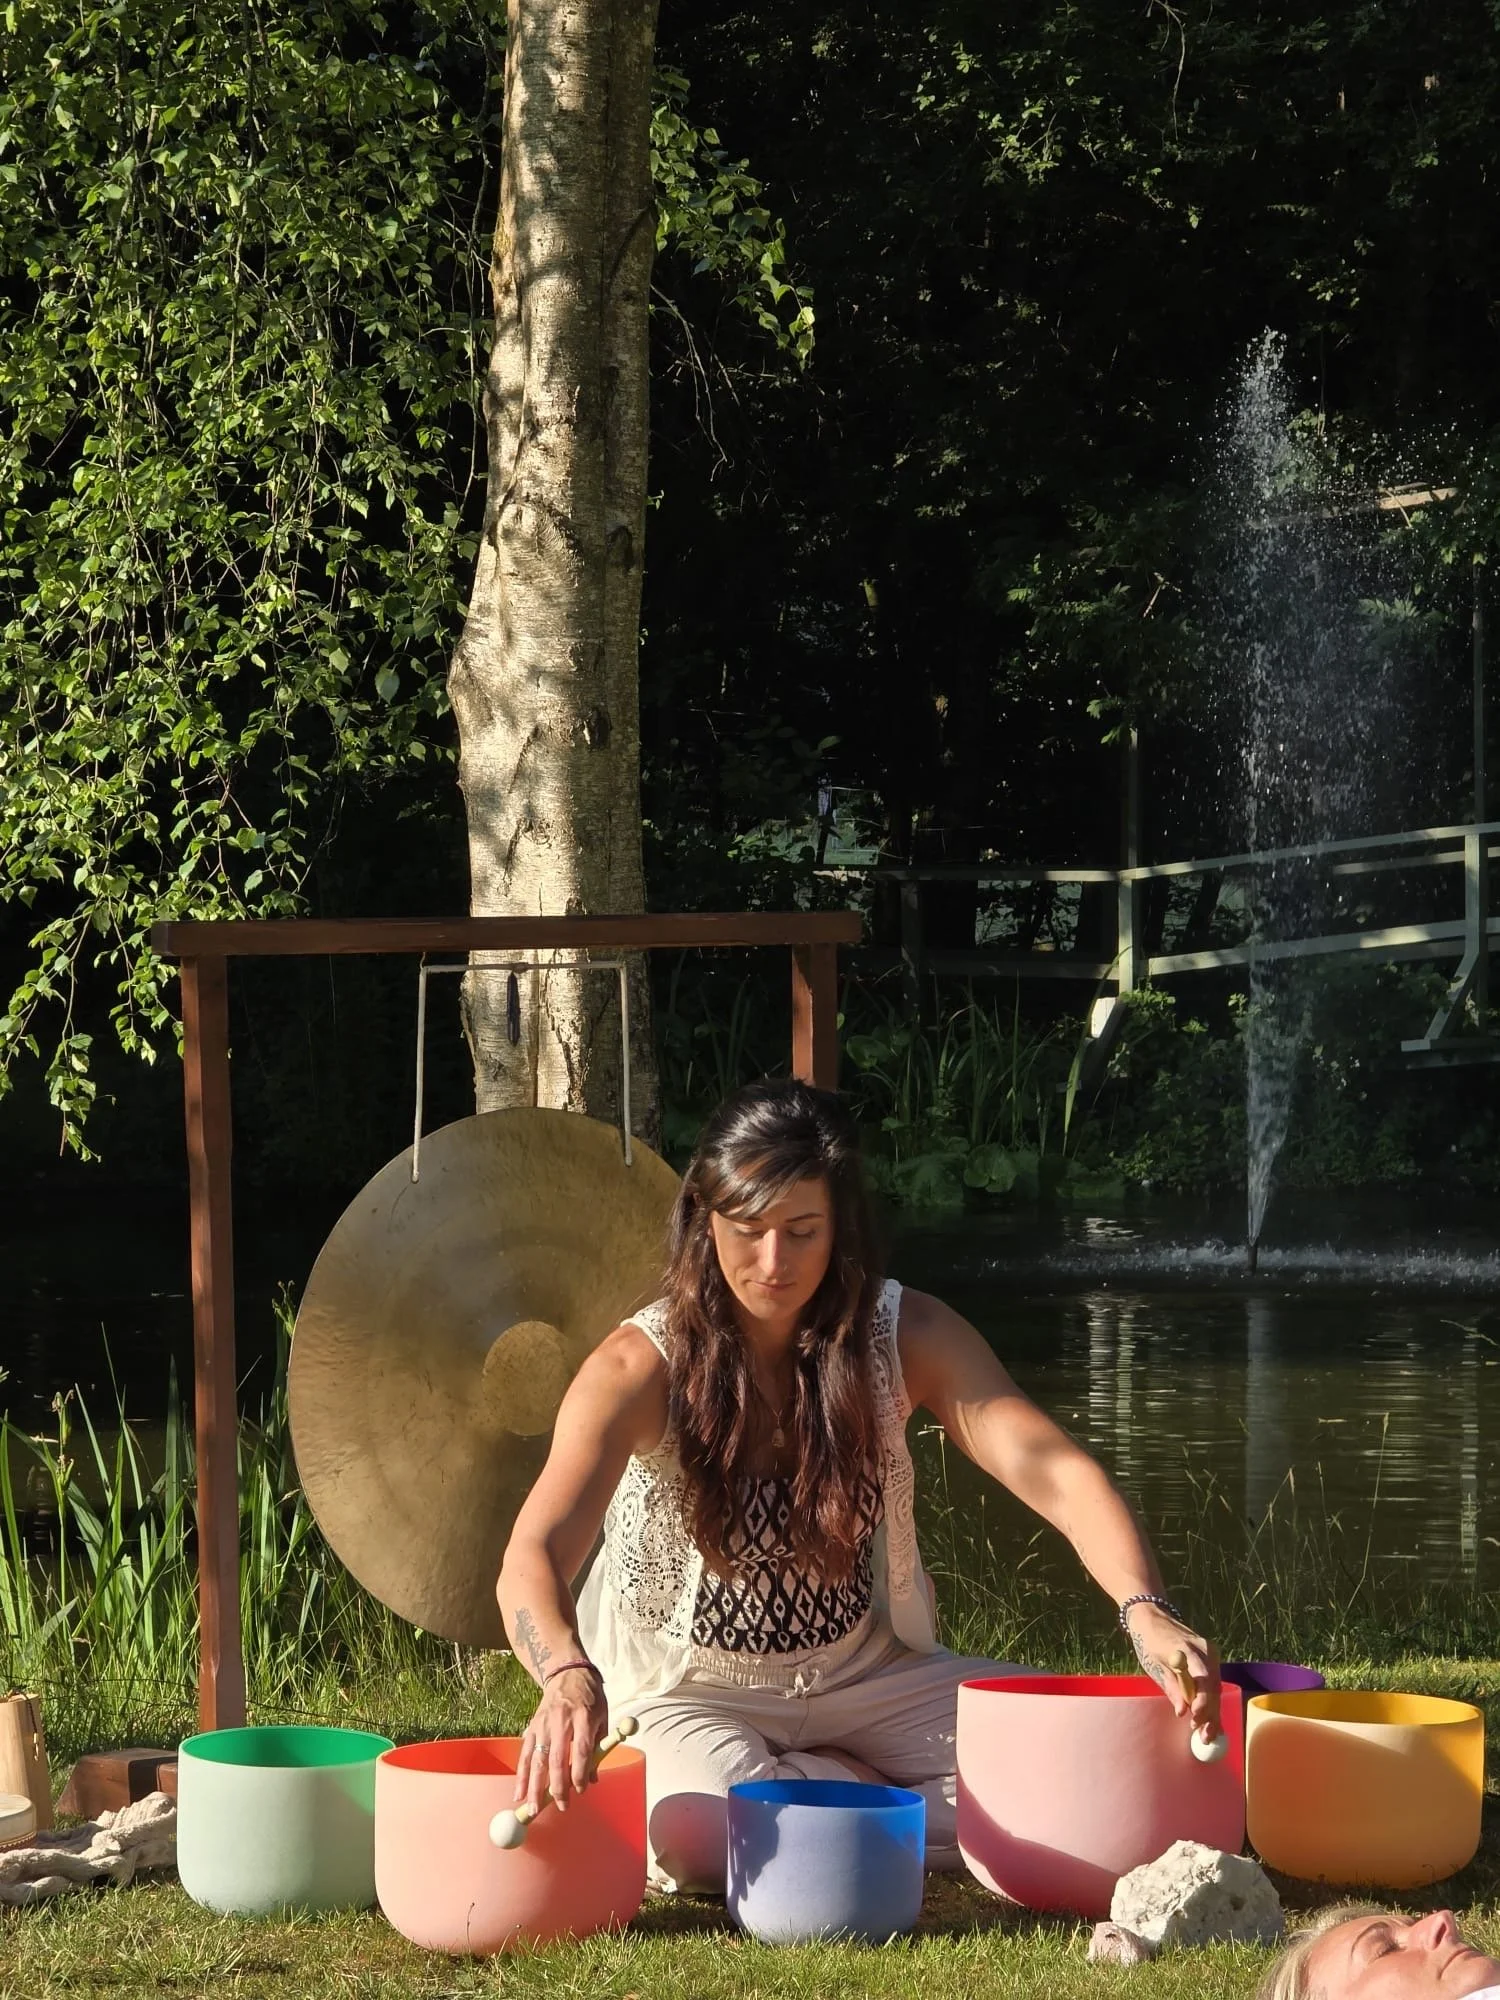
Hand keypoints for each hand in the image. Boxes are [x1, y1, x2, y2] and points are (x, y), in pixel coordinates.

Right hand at [513, 1666, 608, 1814]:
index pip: (581, 1749)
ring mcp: (543, 1724)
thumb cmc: (590, 1697)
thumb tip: (593, 1779)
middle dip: (558, 1787)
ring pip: (537, 1759)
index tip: (580, 1790)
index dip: (580, 1772)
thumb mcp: (603, 1716)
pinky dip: (521, 1776)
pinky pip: (525, 1754)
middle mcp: (561, 1720)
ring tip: (533, 1810)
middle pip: (557, 1758)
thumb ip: (599, 1747)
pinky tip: (519, 1794)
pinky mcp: (531, 1727)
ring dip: (535, 1787)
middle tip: (561, 1806)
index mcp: (584, 1716)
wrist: (568, 1672)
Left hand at [1125, 1603, 1221, 1740]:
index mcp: (1189, 1649)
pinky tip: (1212, 1721)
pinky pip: (1213, 1683)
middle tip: (1204, 1737)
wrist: (1152, 1617)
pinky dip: (1211, 1701)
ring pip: (1215, 1687)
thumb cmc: (1150, 1642)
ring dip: (1212, 1712)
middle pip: (1212, 1686)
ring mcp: (1210, 1653)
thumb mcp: (1155, 1665)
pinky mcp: (1210, 1658)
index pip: (1202, 1679)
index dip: (1202, 1702)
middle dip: (1210, 1714)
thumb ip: (1171, 1687)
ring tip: (1208, 1735)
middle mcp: (1206, 1650)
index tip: (1195, 1720)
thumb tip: (1181, 1711)